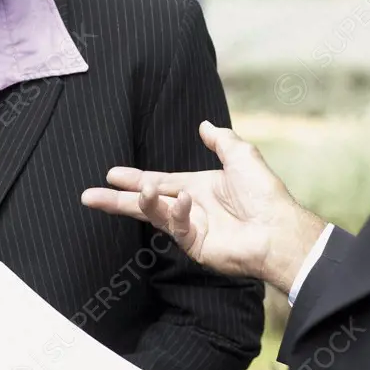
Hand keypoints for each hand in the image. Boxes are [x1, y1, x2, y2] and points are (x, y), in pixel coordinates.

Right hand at [81, 120, 324, 292]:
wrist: (279, 228)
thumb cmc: (264, 194)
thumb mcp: (242, 157)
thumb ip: (221, 140)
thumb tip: (204, 125)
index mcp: (197, 187)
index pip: (159, 181)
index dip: (134, 178)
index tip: (110, 174)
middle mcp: (189, 208)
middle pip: (145, 202)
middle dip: (117, 199)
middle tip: (90, 196)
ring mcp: (190, 228)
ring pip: (154, 214)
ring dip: (141, 202)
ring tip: (138, 191)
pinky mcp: (194, 244)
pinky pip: (176, 226)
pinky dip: (176, 212)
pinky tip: (182, 202)